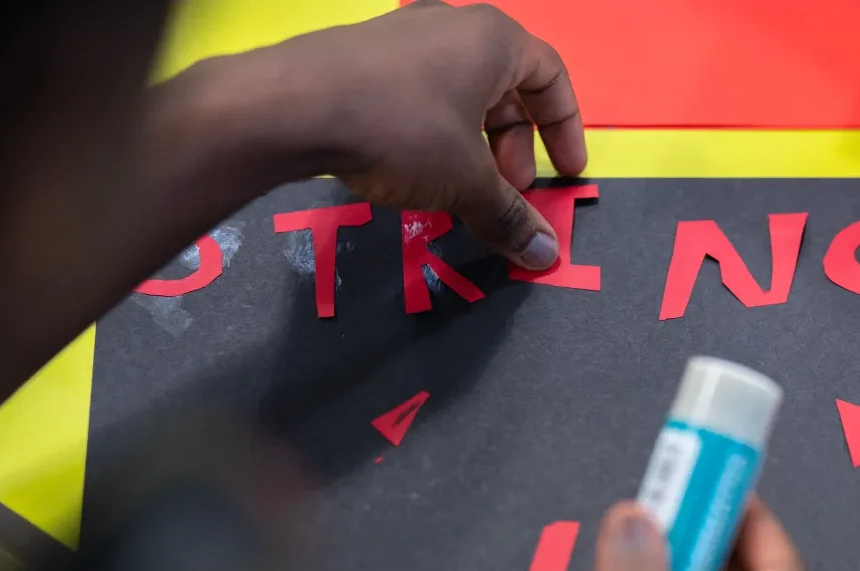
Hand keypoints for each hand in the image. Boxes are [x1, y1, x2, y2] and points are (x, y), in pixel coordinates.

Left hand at [270, 1, 586, 269]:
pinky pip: (418, 98)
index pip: (551, 77)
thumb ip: (509, 216)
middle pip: (504, 90)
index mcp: (493, 40)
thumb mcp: (464, 181)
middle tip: (506, 195)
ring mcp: (403, 38)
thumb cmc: (399, 130)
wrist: (291, 106)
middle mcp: (451, 27)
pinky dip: (433, 137)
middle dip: (513, 149)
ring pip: (458, 97)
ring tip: (459, 194)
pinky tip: (414, 177)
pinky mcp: (363, 59)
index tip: (567, 172)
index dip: (566, 129)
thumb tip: (544, 254)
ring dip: (472, 150)